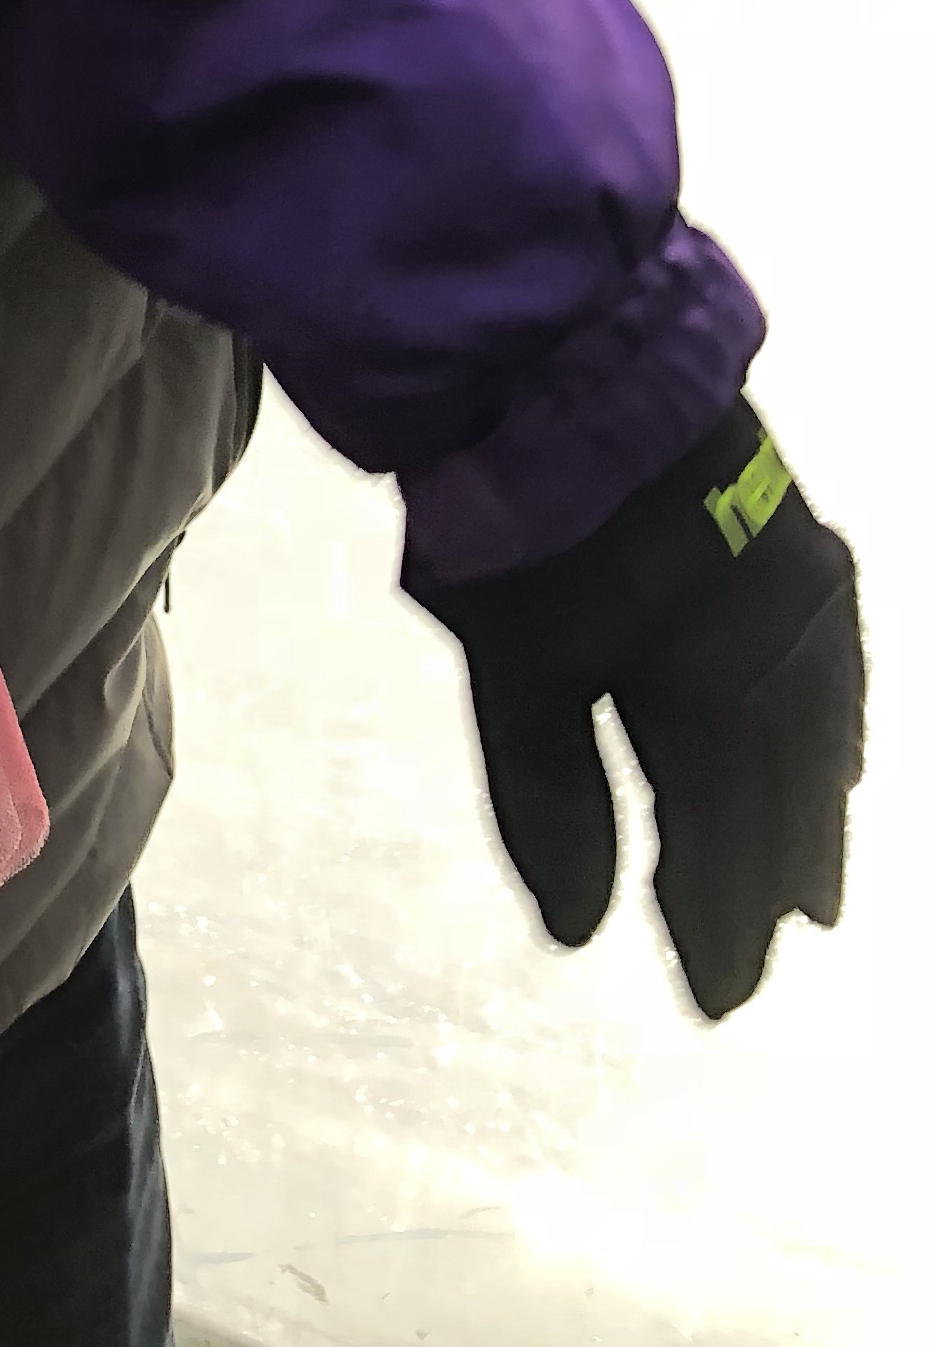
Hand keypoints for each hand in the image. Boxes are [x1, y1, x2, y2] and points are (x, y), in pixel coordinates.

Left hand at [408, 400, 863, 1018]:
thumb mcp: (513, 666)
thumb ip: (549, 797)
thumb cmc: (519, 512)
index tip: (712, 999)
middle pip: (778, 798)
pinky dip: (828, 722)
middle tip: (757, 961)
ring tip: (808, 890)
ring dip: (808, 815)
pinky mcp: (792, 527)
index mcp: (711, 693)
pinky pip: (833, 660)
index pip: (721, 845)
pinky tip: (830, 749)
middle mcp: (777, 648)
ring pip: (816, 733)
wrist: (557, 346)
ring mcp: (796, 583)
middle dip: (764, 885)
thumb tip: (580, 929)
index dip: (714, 926)